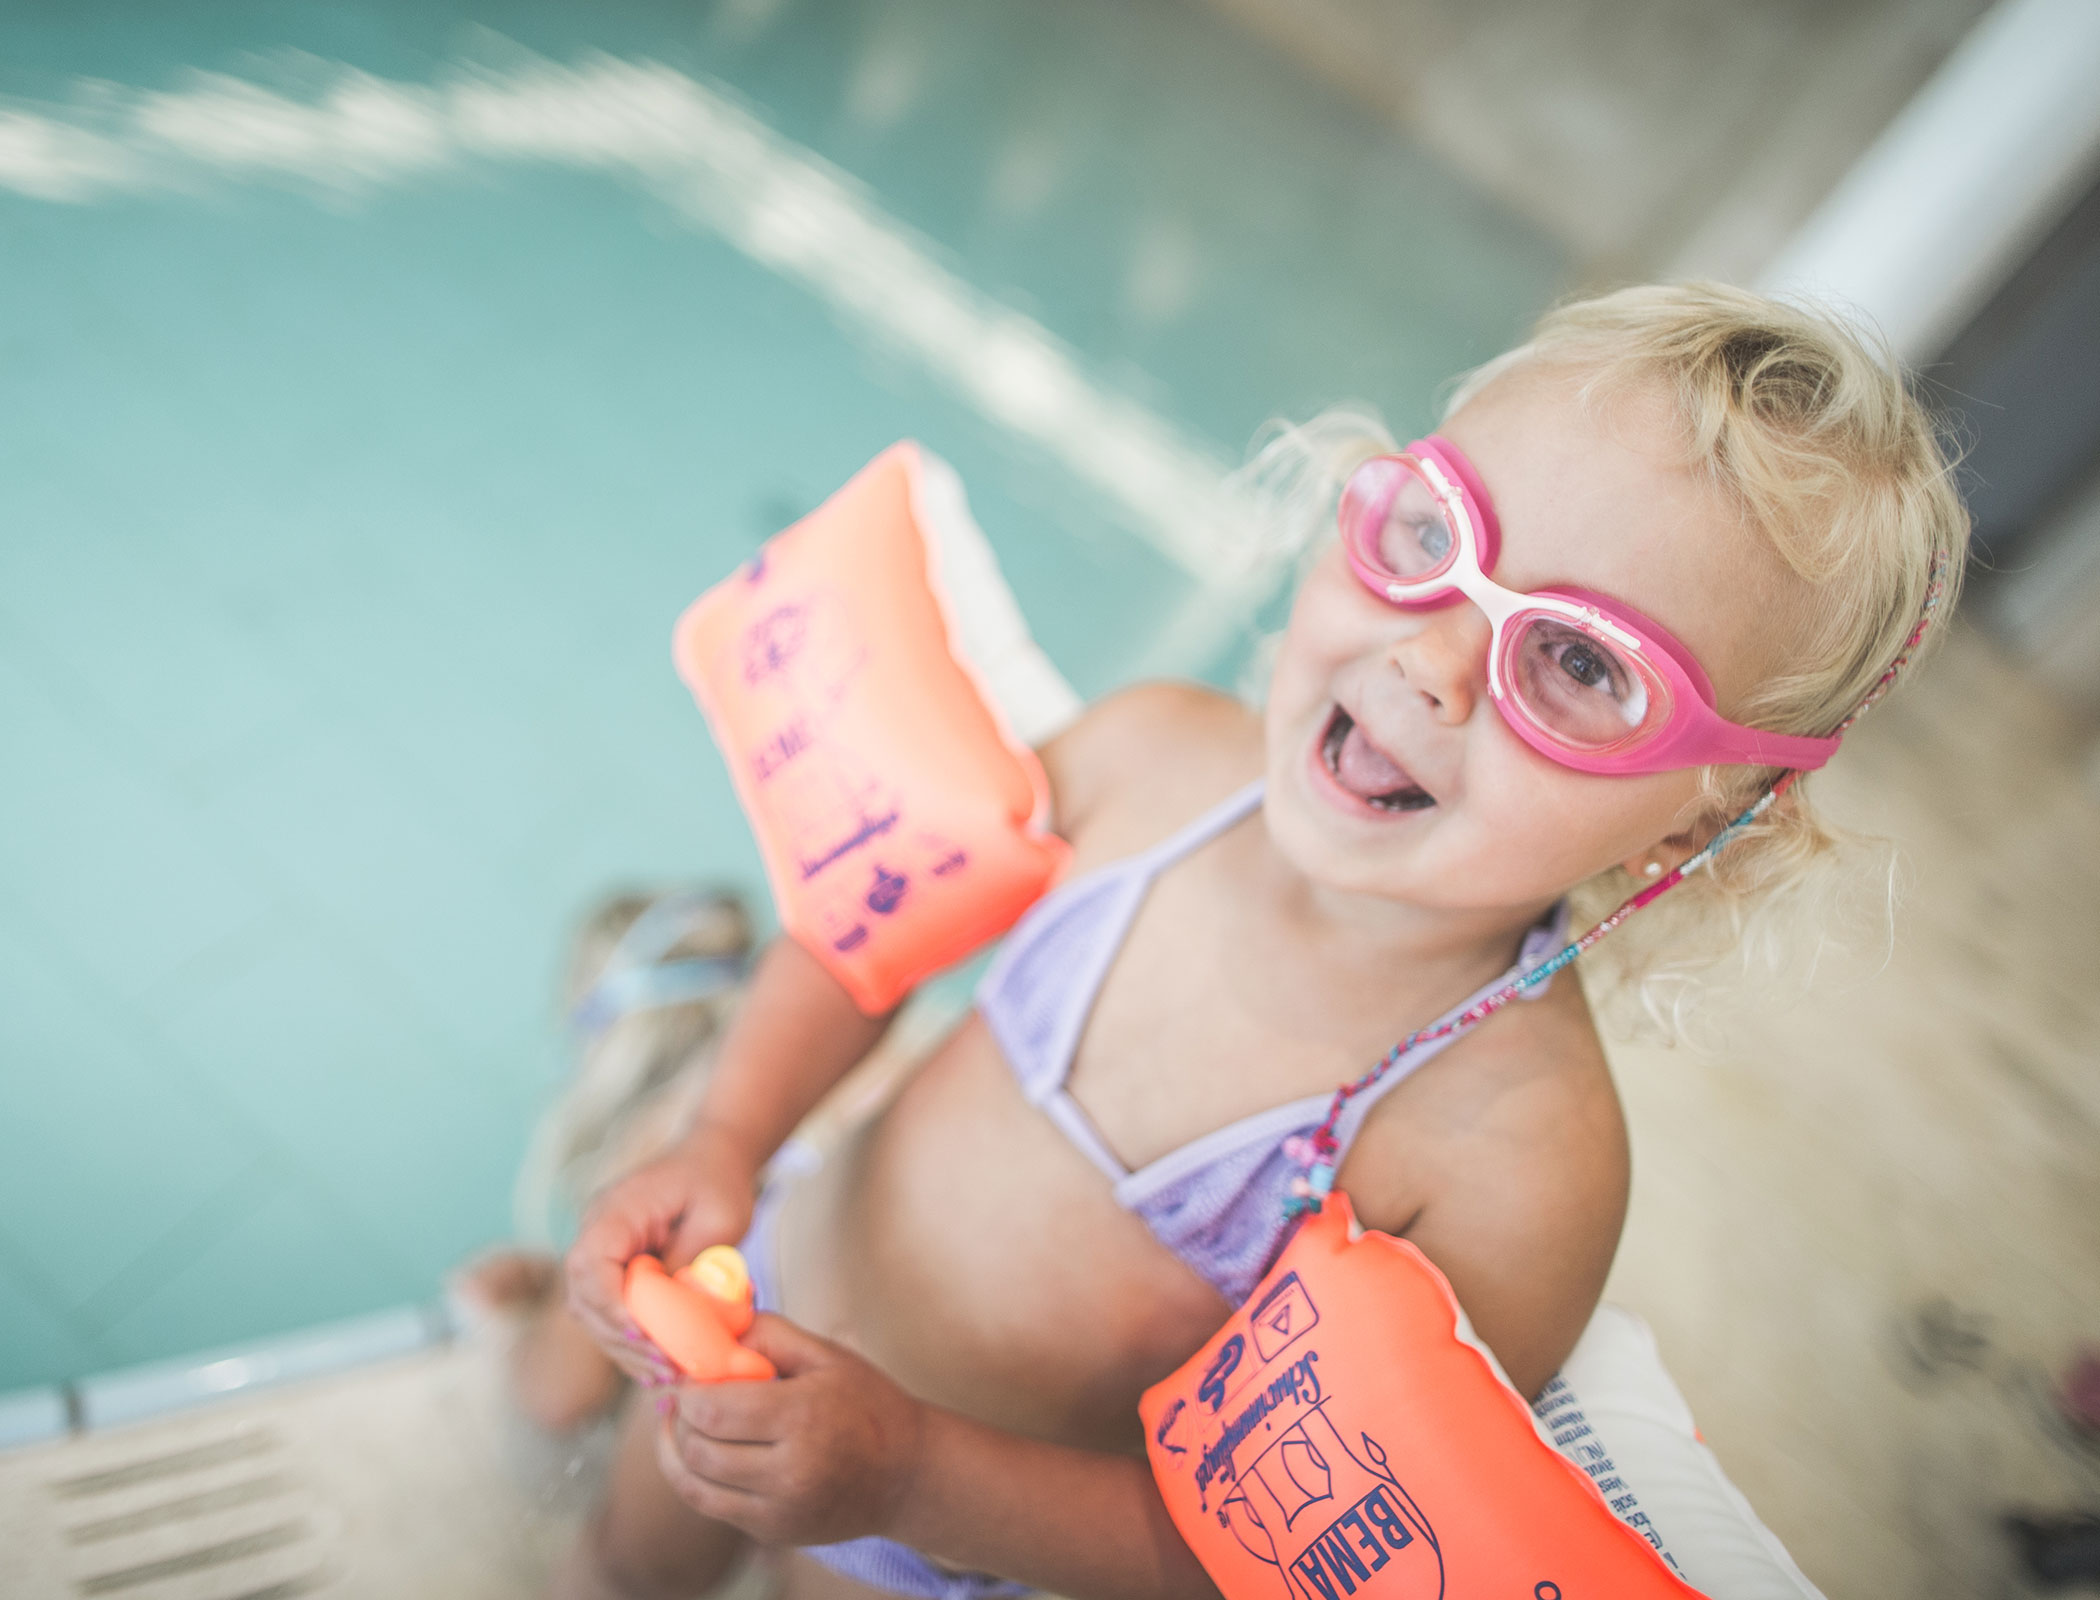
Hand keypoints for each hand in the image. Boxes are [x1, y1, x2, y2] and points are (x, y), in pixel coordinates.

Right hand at [564, 1120, 762, 1384]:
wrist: (712, 1157)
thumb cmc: (718, 1181)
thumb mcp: (719, 1217)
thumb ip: (692, 1262)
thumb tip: (675, 1314)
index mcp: (615, 1210)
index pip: (590, 1264)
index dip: (610, 1305)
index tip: (643, 1334)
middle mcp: (596, 1231)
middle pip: (585, 1297)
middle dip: (621, 1338)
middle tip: (664, 1367)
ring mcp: (602, 1252)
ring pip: (594, 1313)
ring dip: (626, 1348)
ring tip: (666, 1374)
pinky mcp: (615, 1269)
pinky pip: (612, 1312)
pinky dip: (632, 1340)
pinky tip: (660, 1365)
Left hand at [655, 1315, 926, 1547]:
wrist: (905, 1475)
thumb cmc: (867, 1404)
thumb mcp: (827, 1355)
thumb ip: (769, 1334)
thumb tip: (713, 1325)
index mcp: (804, 1417)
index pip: (713, 1409)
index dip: (688, 1390)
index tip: (692, 1375)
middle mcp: (790, 1471)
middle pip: (698, 1447)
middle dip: (682, 1418)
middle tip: (687, 1395)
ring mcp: (779, 1509)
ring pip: (695, 1483)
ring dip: (679, 1449)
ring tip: (687, 1423)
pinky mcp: (773, 1531)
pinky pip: (712, 1505)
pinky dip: (695, 1477)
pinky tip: (702, 1452)